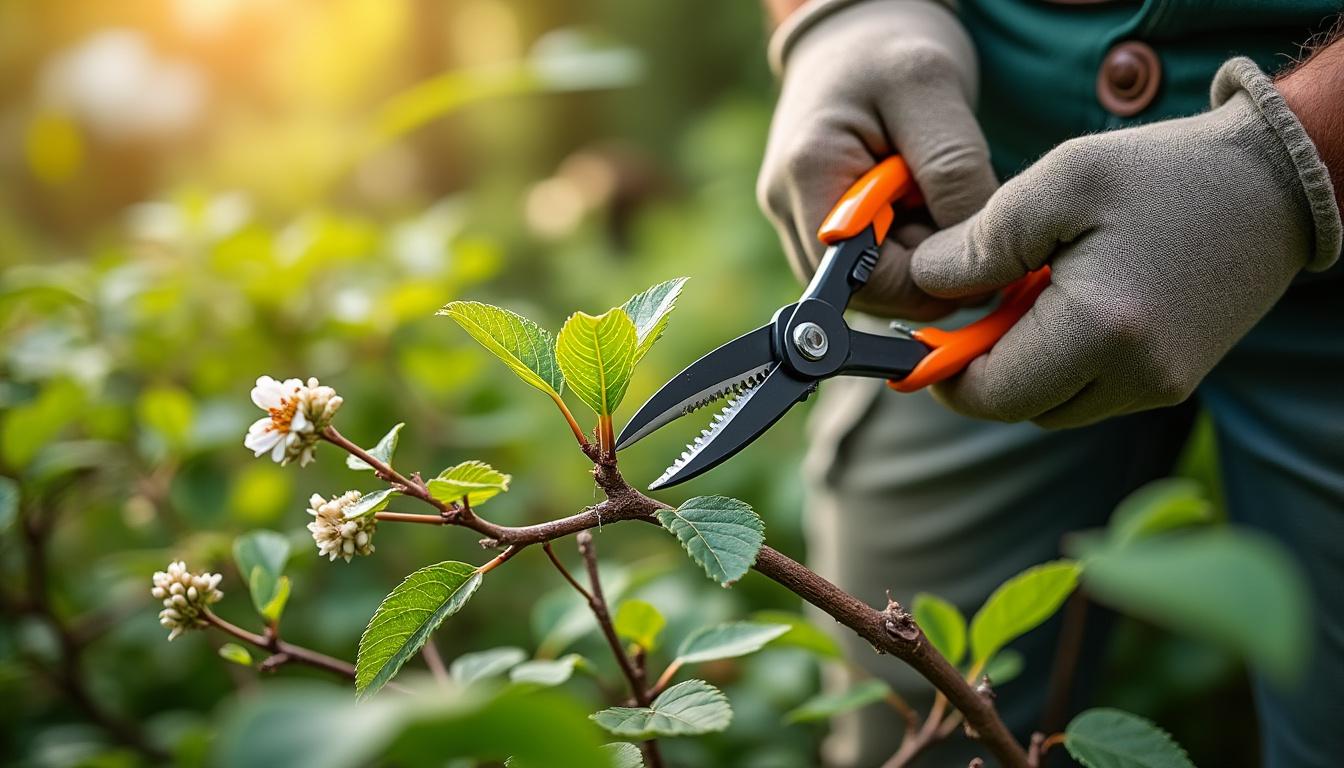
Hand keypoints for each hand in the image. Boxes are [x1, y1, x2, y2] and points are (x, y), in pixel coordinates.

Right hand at [758, 0, 996, 318]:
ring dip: (914, 258)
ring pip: (865, 286)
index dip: (925, 277)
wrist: (854, 31)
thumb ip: (953, 171)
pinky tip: (914, 206)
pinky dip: (901, 248)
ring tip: (931, 199)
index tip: (970, 244)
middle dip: (922, 267)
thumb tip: (972, 253)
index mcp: (809, 173)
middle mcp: (787, 206)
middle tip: (953, 210)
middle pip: (861, 291)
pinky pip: (862, 266)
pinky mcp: (811, 223)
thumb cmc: (890, 50)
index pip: (863, 278)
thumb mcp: (932, 89)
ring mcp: (793, 218)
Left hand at [910, 57, 1340, 427]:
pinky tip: (1064, 308)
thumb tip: (924, 285)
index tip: (920, 344)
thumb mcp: (1060, 182)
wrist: (1274, 181)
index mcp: (1102, 331)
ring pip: (1055, 407)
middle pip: (1020, 409)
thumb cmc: (1163, 173)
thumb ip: (981, 242)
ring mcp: (1162, 386)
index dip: (944, 376)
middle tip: (968, 313)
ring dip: (1023, 368)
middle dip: (982, 371)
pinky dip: (1063, 364)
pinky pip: (1093, 394)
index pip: (993, 395)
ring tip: (1023, 299)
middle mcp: (1137, 377)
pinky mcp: (1176, 380)